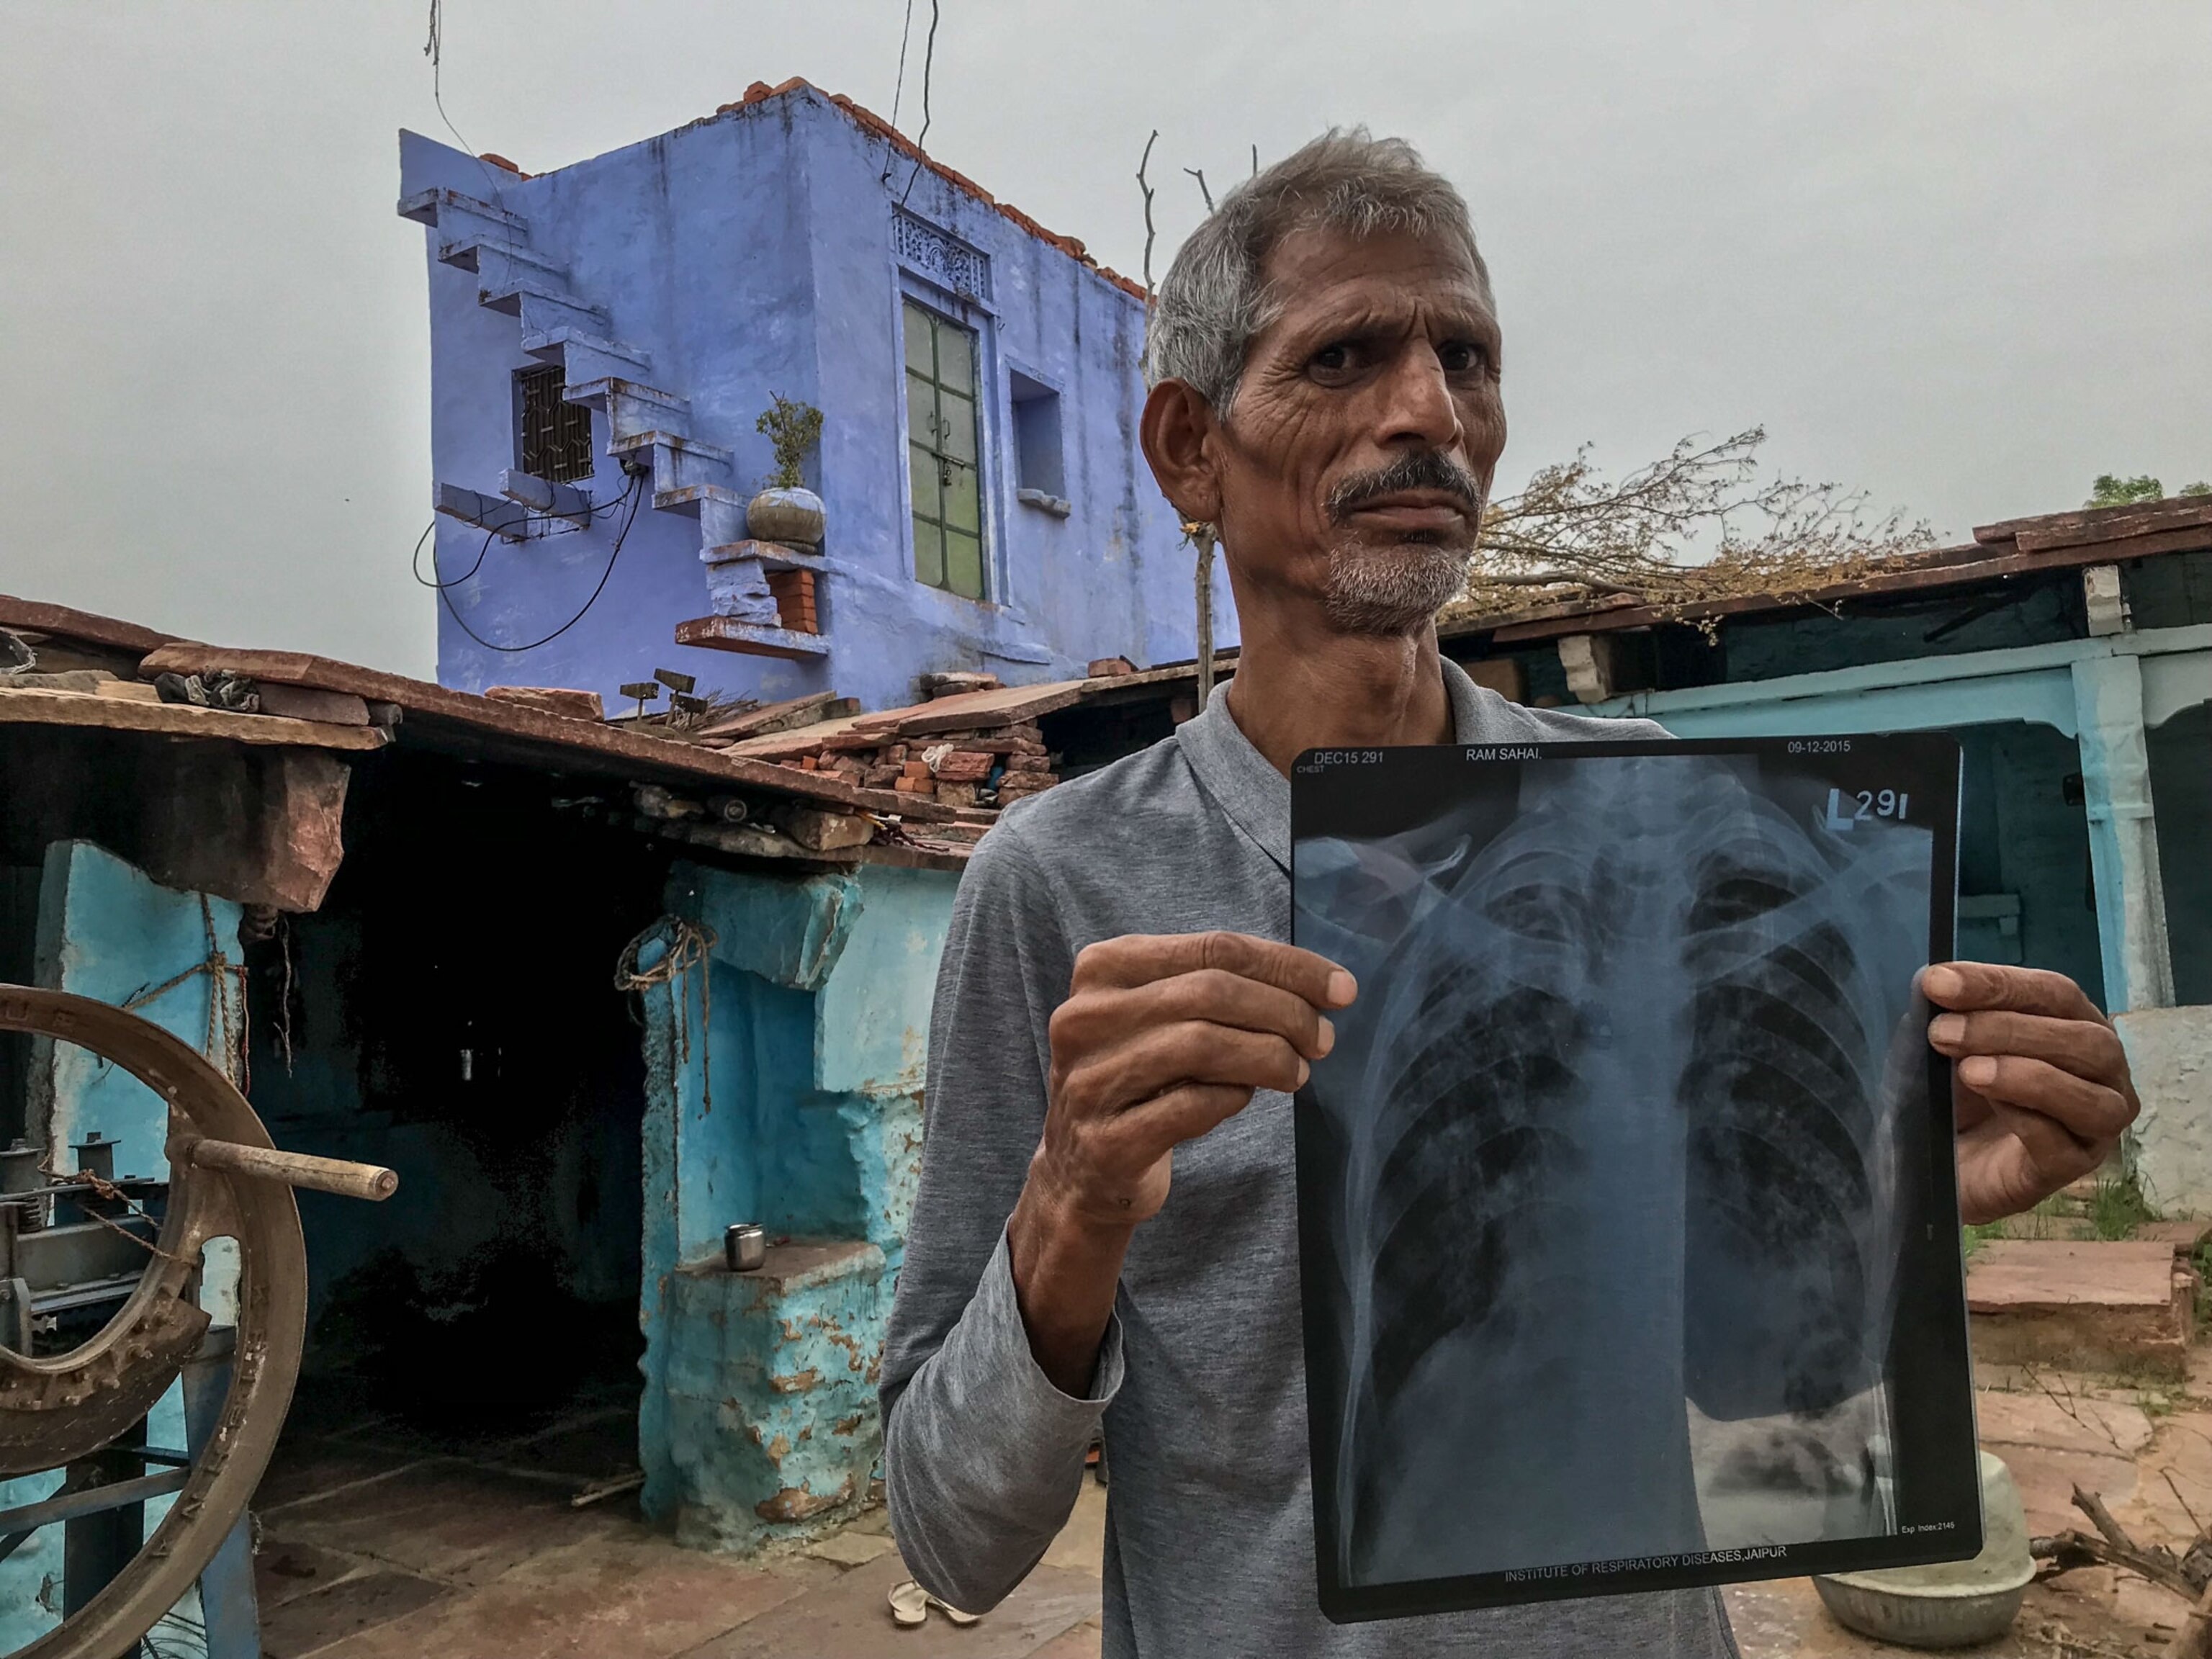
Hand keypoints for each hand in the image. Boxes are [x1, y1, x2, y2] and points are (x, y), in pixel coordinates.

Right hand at [1008, 932, 1352, 1392]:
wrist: (1083, 1173)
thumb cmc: (1143, 1080)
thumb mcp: (1167, 1019)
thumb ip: (1225, 991)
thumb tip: (1324, 989)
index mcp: (1103, 968)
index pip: (1215, 947)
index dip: (1288, 966)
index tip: (1342, 990)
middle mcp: (1085, 1017)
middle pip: (1211, 991)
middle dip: (1285, 1013)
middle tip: (1323, 1040)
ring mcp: (1089, 1080)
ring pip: (1201, 1044)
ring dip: (1268, 1057)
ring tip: (1297, 1073)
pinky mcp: (1105, 1141)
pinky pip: (1190, 1106)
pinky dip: (1232, 1099)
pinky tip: (1243, 1100)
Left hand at [1922, 961, 2138, 1225]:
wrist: (1931, 1161)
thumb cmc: (1951, 1090)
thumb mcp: (1943, 1043)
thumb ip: (1947, 1011)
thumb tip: (1934, 978)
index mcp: (2074, 1025)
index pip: (2055, 994)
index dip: (1999, 985)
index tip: (1938, 983)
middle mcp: (2101, 1072)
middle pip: (2084, 1041)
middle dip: (2009, 1029)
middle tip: (1942, 1032)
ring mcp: (2095, 1125)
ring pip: (2091, 1096)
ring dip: (2027, 1076)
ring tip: (1969, 1071)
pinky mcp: (2073, 1169)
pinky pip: (2063, 1143)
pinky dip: (2027, 1120)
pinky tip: (1991, 1107)